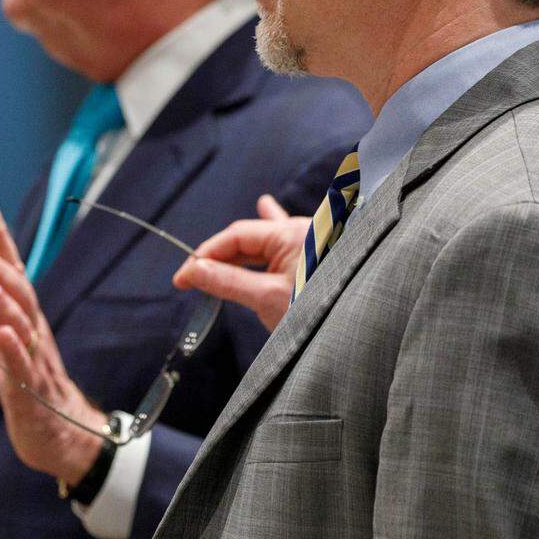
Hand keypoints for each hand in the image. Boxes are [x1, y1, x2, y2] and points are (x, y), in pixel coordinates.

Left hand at [0, 209, 106, 485]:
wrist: (65, 436)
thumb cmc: (34, 383)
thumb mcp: (13, 339)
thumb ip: (1, 304)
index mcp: (28, 321)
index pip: (16, 277)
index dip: (4, 247)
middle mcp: (34, 336)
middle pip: (21, 297)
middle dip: (1, 272)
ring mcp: (35, 364)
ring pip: (22, 329)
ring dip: (4, 305)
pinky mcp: (31, 395)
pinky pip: (22, 371)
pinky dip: (13, 352)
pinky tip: (3, 335)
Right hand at [172, 195, 308, 330]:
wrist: (356, 333)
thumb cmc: (317, 313)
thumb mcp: (266, 298)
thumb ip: (227, 281)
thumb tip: (192, 270)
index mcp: (291, 233)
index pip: (236, 235)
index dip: (205, 255)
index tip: (182, 278)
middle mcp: (302, 231)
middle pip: (248, 238)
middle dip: (218, 256)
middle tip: (190, 279)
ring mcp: (311, 244)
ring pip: (265, 241)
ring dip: (237, 252)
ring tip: (213, 250)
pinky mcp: (315, 259)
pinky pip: (285, 242)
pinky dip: (268, 239)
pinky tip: (266, 205)